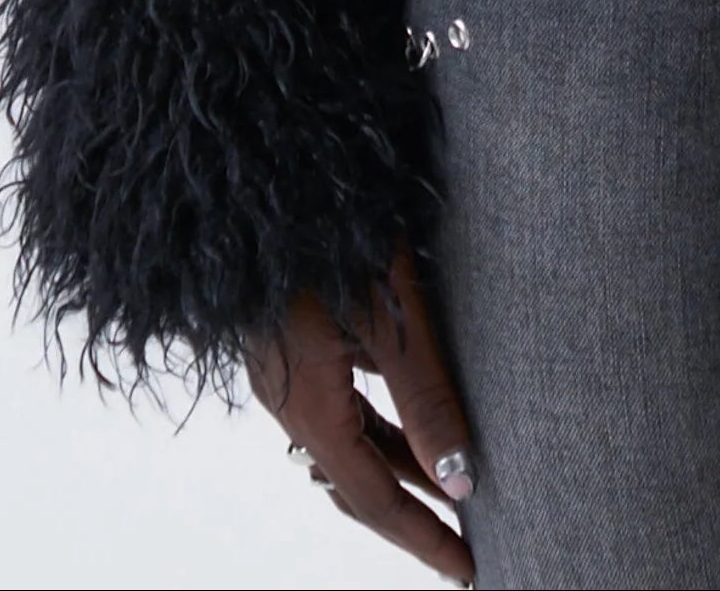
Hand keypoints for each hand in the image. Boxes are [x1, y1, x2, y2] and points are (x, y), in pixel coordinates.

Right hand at [245, 243, 477, 581]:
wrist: (250, 168)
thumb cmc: (324, 231)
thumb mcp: (391, 315)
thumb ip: (427, 399)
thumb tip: (461, 482)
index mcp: (310, 406)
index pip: (375, 499)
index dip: (424, 538)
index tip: (469, 571)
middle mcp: (291, 399)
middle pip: (358, 478)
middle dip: (413, 511)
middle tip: (466, 537)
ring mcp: (286, 369)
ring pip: (349, 438)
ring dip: (397, 465)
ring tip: (451, 483)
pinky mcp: (290, 337)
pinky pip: (338, 401)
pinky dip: (378, 422)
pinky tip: (408, 412)